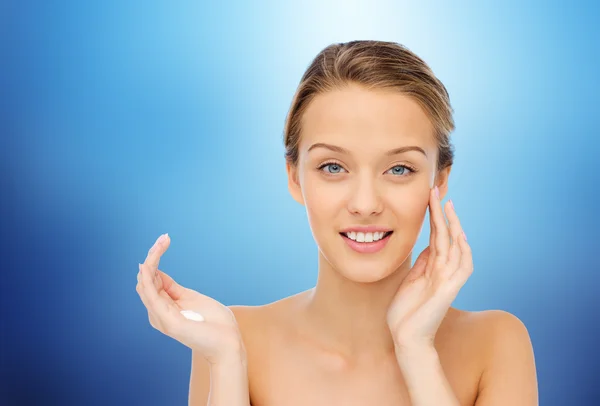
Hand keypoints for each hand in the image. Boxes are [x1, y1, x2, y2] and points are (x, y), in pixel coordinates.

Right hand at [136, 233, 245, 365]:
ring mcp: (161, 317)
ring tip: (160, 244)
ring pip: (145, 284)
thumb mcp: (192, 298)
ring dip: (151, 260)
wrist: (229, 343)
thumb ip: (173, 288)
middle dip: (152, 255)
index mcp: (164, 307)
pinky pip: (151, 295)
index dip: (155, 259)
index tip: (165, 239)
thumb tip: (158, 272)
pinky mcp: (168, 320)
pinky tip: (150, 262)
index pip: (152, 279)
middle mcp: (158, 312)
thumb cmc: (215, 324)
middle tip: (163, 237)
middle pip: (146, 279)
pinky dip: (149, 277)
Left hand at [386, 186, 472, 350]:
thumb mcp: (411, 279)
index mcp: (432, 267)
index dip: (435, 216)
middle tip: (437, 191)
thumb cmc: (406, 312)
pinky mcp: (448, 290)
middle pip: (446, 236)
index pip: (436, 236)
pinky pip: (462, 268)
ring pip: (456, 247)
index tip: (431, 196)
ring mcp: (447, 280)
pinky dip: (463, 252)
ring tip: (447, 206)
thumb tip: (427, 245)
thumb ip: (422, 263)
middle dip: (443, 214)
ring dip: (454, 226)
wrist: (405, 338)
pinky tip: (461, 236)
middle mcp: (443, 271)